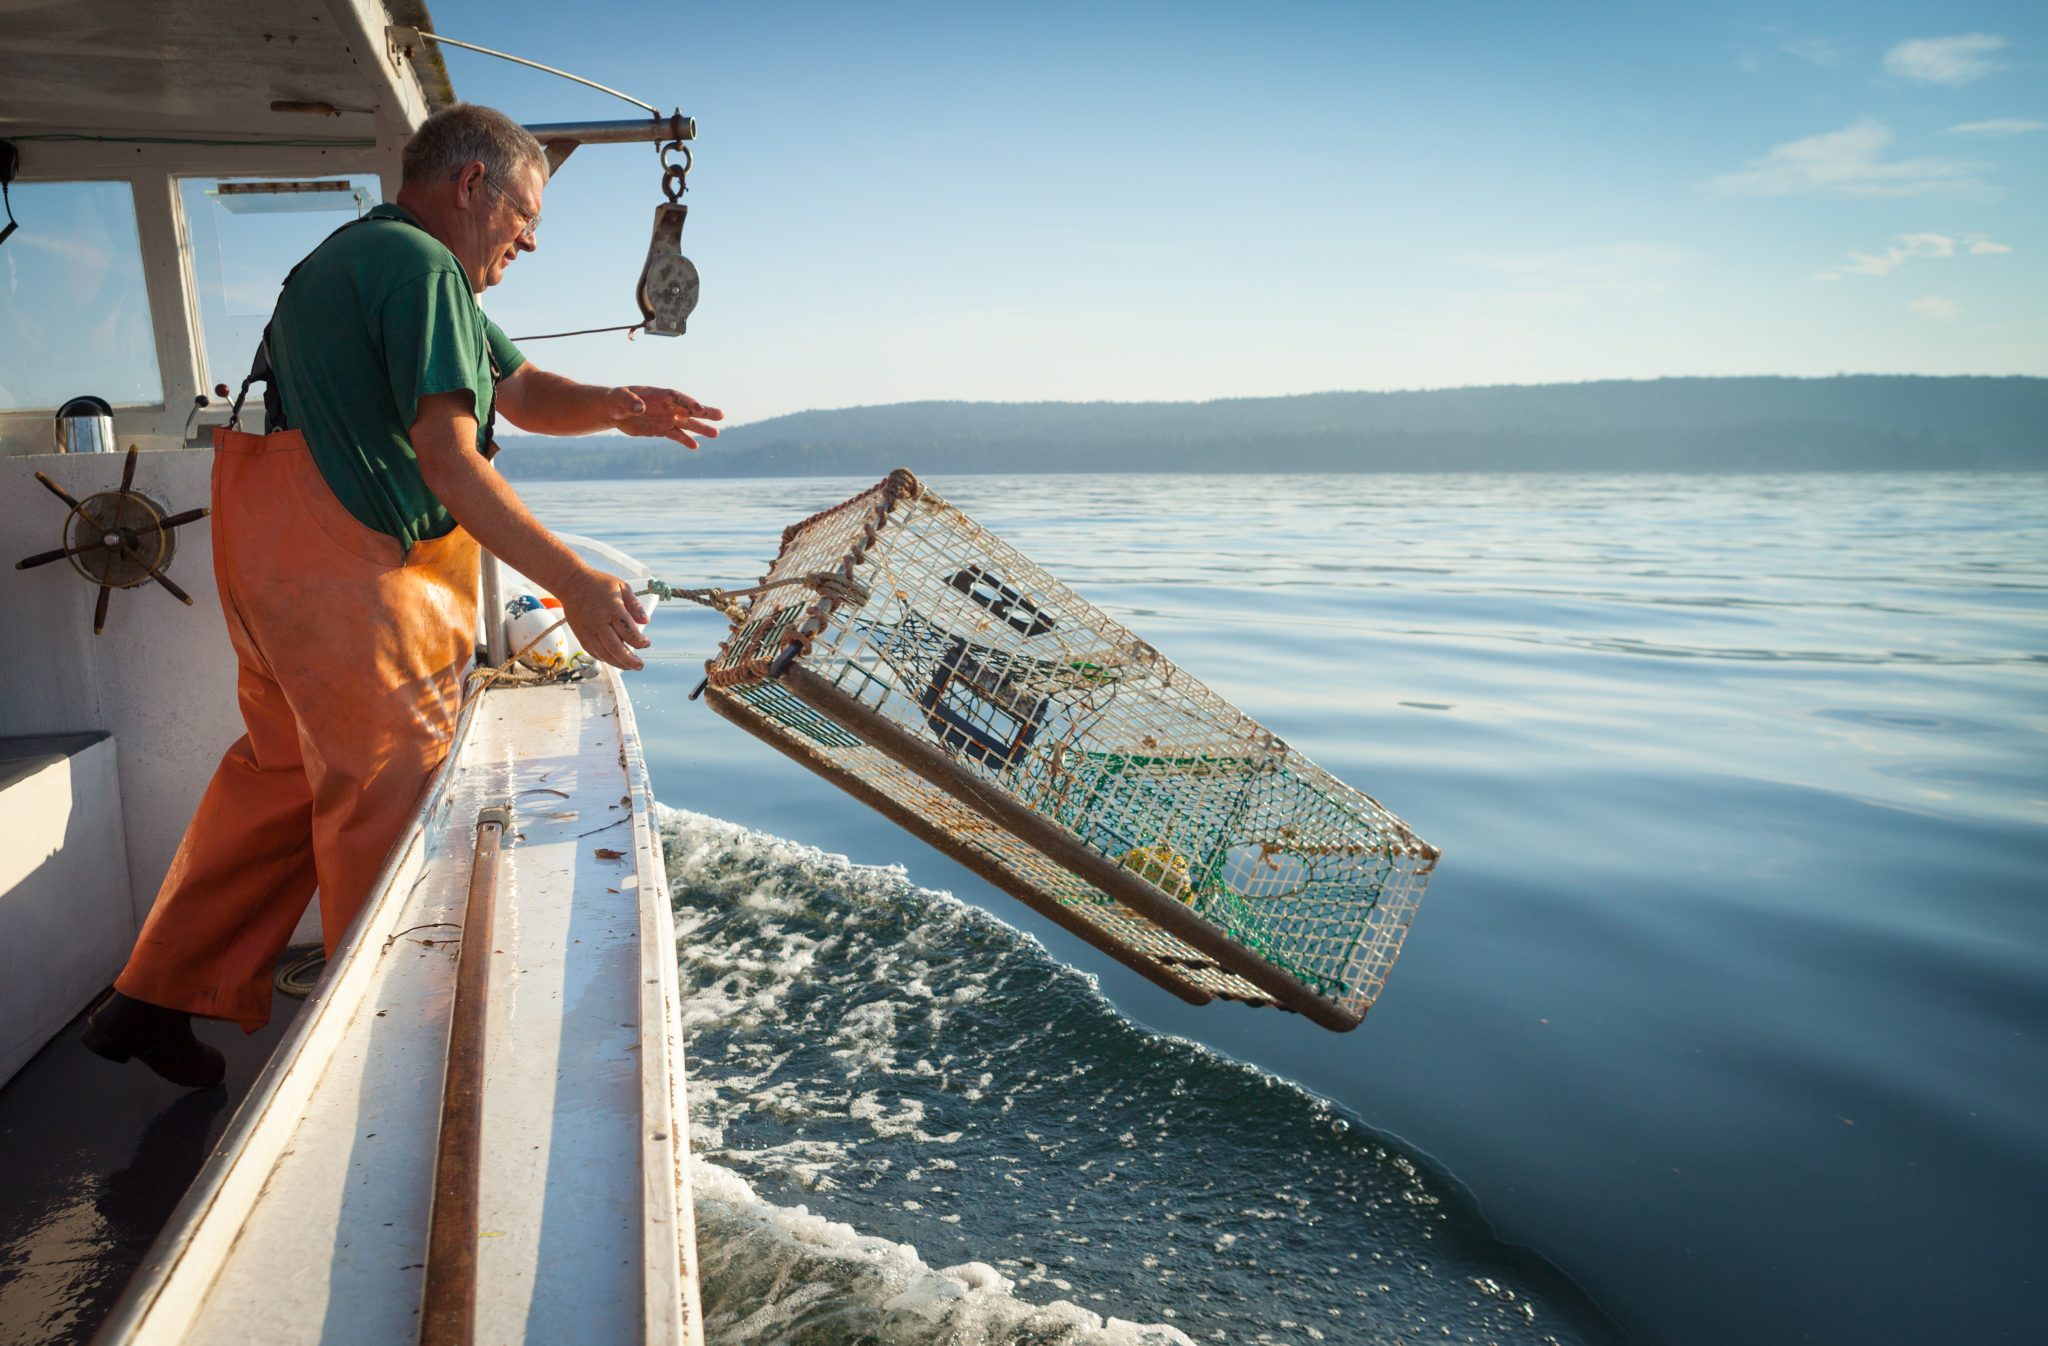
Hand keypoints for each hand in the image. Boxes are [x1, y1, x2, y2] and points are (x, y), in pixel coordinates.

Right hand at [552, 563, 650, 670]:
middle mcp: (599, 622)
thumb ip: (635, 605)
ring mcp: (588, 630)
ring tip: (629, 666)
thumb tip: (646, 621)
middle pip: (616, 647)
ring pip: (604, 653)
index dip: (639, 641)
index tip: (646, 643)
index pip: (628, 631)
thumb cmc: (598, 583)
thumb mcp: (622, 587)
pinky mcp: (580, 634)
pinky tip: (613, 660)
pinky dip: (604, 658)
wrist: (571, 582)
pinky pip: (592, 651)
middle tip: (640, 666)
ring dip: (618, 663)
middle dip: (630, 660)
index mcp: (612, 609)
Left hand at [605, 385, 724, 447]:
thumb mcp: (620, 399)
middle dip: (705, 412)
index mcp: (660, 395)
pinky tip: (695, 447)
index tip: (699, 409)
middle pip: (689, 409)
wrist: (614, 410)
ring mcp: (666, 418)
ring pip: (687, 423)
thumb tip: (639, 408)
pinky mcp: (662, 429)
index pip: (678, 398)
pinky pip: (676, 435)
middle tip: (721, 416)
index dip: (689, 403)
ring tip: (716, 434)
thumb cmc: (616, 400)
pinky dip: (685, 441)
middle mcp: (667, 406)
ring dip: (701, 428)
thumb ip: (630, 402)